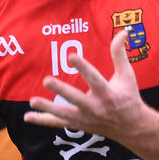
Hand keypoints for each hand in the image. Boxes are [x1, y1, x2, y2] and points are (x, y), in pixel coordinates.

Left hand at [25, 29, 144, 138]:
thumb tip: (123, 31)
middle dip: (61, 90)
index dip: (83, 68)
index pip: (94, 79)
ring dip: (47, 108)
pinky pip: (58, 123)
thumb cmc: (128, 97)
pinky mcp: (78, 125)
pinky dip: (42, 120)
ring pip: (64, 114)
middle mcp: (96, 108)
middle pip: (76, 99)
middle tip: (46, 80)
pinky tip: (27, 116)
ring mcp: (85, 119)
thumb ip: (119, 54)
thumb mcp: (127, 75)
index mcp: (108, 94)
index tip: (72, 55)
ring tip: (32, 101)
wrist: (131, 127)